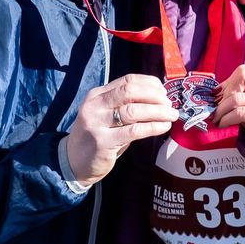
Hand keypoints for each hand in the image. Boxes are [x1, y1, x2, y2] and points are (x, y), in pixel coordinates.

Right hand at [64, 74, 178, 187]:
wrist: (72, 162)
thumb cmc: (98, 137)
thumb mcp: (107, 115)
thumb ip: (127, 105)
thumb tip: (160, 98)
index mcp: (97, 94)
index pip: (128, 80)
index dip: (150, 84)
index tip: (164, 92)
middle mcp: (95, 105)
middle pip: (130, 91)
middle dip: (155, 96)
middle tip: (169, 105)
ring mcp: (96, 123)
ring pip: (134, 110)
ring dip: (158, 112)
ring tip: (172, 116)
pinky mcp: (102, 141)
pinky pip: (133, 131)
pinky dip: (153, 127)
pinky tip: (163, 127)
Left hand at [212, 65, 244, 139]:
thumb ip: (238, 92)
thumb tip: (215, 92)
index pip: (243, 71)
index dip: (227, 83)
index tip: (217, 96)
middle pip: (241, 78)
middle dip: (224, 94)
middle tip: (216, 108)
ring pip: (237, 98)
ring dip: (221, 110)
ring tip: (217, 118)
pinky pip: (240, 113)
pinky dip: (226, 118)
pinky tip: (223, 123)